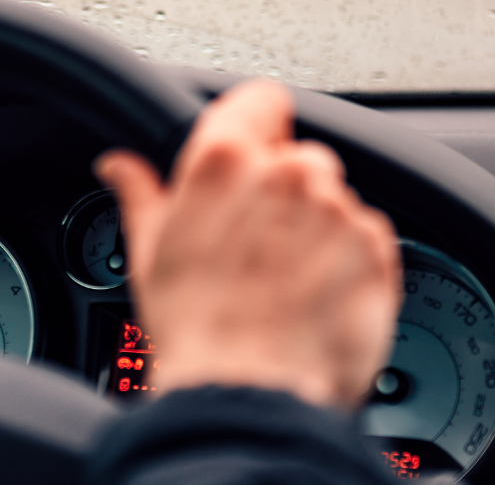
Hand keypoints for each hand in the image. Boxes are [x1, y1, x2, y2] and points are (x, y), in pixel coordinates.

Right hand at [95, 79, 400, 408]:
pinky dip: (348, 261)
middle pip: (297, 157)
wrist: (248, 394)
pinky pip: (366, 237)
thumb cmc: (195, 330)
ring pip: (332, 199)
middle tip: (256, 245)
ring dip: (316, 229)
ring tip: (285, 282)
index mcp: (226, 161)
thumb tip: (119, 167)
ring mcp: (337, 210)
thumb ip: (141, 195)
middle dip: (282, 192)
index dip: (256, 124)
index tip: (251, 152)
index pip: (260, 99)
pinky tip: (314, 297)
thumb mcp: (150, 255)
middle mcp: (288, 174)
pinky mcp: (375, 249)